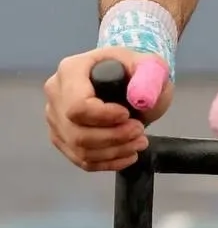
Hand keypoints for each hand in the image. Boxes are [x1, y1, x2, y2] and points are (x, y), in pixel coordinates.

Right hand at [45, 47, 172, 171]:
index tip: (128, 115)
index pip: (77, 105)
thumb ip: (148, 77)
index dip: (103, 117)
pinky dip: (107, 162)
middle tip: (140, 131)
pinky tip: (128, 154)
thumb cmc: (136, 70)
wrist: (130, 80)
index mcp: (71, 70)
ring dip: (114, 151)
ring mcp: (56, 119)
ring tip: (140, 142)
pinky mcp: (63, 138)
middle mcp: (56, 94)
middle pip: (77, 132)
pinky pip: (81, 159)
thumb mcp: (150, 66)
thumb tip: (139, 98)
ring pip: (79, 149)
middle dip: (113, 137)